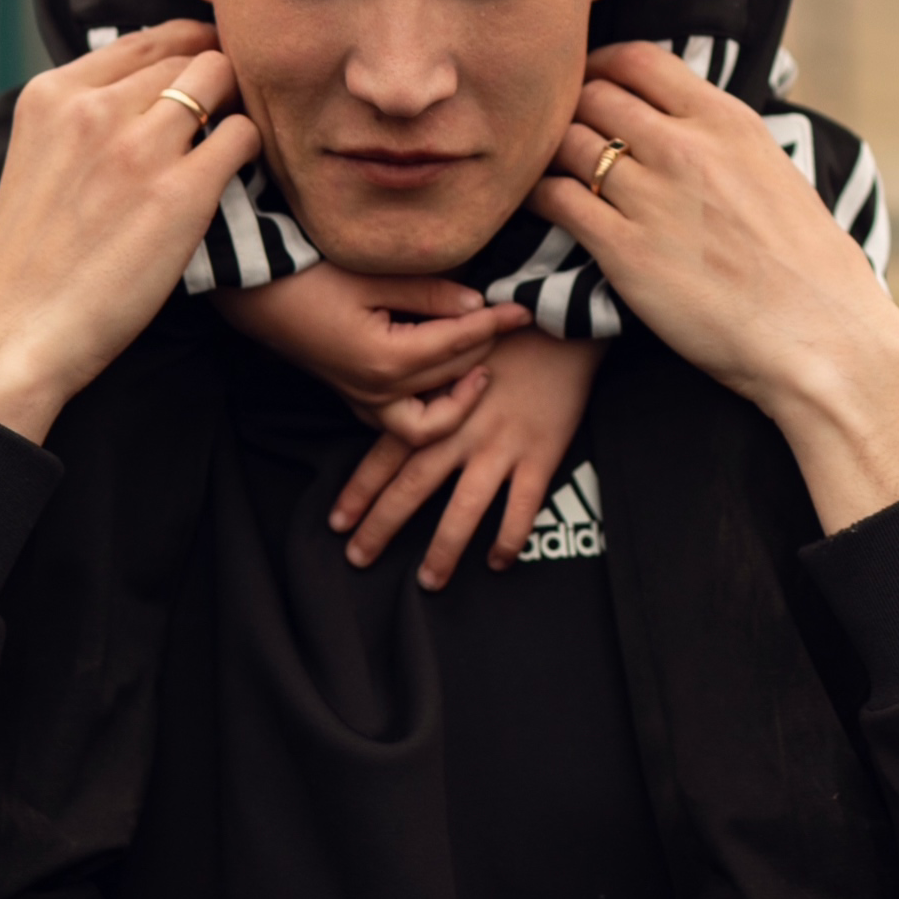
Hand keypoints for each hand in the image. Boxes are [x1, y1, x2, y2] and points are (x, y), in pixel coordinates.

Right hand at [0, 23, 259, 442]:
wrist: (14, 336)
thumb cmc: (31, 259)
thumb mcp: (36, 156)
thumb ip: (81, 115)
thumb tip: (148, 86)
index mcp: (53, 95)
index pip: (145, 40)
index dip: (186, 49)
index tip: (204, 68)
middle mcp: (93, 109)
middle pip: (187, 57)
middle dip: (213, 79)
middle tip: (227, 111)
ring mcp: (138, 149)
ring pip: (219, 80)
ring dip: (234, 106)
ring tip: (230, 141)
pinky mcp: (180, 194)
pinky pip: (242, 135)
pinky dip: (248, 148)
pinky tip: (236, 174)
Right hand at [214, 262, 529, 443]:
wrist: (256, 295)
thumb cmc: (307, 277)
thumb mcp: (370, 275)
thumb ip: (428, 293)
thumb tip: (478, 305)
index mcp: (386, 359)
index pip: (459, 342)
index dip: (497, 323)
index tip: (525, 308)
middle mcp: (378, 391)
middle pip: (452, 378)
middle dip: (486, 352)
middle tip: (511, 325)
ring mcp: (364, 401)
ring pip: (429, 424)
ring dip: (459, 399)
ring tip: (481, 365)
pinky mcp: (354, 399)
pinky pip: (402, 423)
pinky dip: (430, 409)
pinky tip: (443, 379)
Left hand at [328, 328, 602, 591]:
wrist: (560, 317)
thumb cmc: (502, 331)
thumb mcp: (450, 350)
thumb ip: (425, 387)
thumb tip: (393, 413)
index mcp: (437, 403)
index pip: (388, 454)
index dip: (361, 490)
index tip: (337, 521)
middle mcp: (462, 429)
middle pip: (413, 487)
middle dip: (382, 526)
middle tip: (358, 558)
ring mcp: (501, 444)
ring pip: (465, 509)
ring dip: (443, 549)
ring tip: (427, 581)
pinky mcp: (541, 453)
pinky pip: (522, 508)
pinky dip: (509, 539)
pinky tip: (497, 561)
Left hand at [531, 42, 898, 532]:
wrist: (822, 337)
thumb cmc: (810, 265)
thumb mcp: (775, 170)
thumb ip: (722, 140)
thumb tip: (686, 123)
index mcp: (726, 120)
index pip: (637, 59)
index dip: (602, 66)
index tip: (591, 82)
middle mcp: (684, 147)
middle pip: (592, 95)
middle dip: (569, 107)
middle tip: (558, 128)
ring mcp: (650, 196)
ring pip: (567, 143)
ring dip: (548, 150)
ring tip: (542, 164)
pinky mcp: (623, 251)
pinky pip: (556, 199)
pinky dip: (537, 194)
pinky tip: (534, 202)